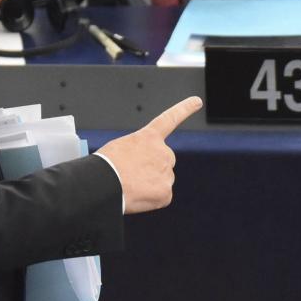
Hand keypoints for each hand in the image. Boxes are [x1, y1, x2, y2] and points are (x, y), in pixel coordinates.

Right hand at [97, 97, 202, 212]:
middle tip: (133, 174)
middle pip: (164, 161)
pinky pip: (161, 197)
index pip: (170, 119)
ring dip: (150, 183)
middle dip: (153, 168)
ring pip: (162, 179)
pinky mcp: (166, 193)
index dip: (184, 109)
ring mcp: (167, 173)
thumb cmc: (105, 166)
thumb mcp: (120, 148)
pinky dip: (150, 198)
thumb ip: (138, 152)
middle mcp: (163, 152)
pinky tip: (137, 196)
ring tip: (131, 184)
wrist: (103, 183)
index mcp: (148, 138)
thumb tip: (142, 170)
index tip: (197, 102)